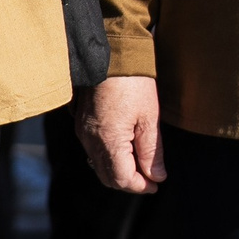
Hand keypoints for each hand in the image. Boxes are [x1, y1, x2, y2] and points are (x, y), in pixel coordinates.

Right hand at [78, 75, 163, 193]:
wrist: (111, 51)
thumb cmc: (134, 82)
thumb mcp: (150, 117)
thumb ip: (152, 151)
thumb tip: (157, 176)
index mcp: (108, 141)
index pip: (122, 179)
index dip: (141, 186)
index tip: (157, 185)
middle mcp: (90, 140)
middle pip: (107, 177)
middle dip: (130, 182)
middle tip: (151, 178)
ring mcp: (83, 131)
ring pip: (99, 165)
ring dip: (119, 171)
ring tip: (141, 164)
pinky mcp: (81, 122)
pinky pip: (93, 150)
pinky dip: (109, 157)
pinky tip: (125, 149)